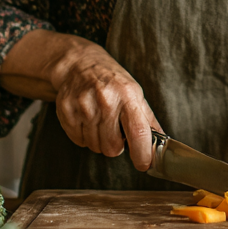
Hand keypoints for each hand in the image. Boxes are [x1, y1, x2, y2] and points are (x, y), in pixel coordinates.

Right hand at [0, 30, 160, 171]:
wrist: (80, 64)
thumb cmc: (112, 81)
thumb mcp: (135, 94)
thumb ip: (148, 121)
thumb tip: (161, 146)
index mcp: (128, 95)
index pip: (138, 132)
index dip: (142, 153)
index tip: (144, 164)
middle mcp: (105, 99)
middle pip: (112, 147)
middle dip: (115, 146)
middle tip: (115, 130)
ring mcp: (83, 105)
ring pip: (95, 146)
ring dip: (99, 141)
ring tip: (100, 122)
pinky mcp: (66, 110)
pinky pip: (78, 141)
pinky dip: (84, 136)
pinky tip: (86, 120)